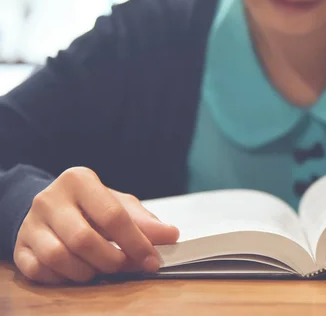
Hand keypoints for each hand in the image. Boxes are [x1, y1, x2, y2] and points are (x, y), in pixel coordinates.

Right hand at [13, 167, 178, 284]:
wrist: (50, 207)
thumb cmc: (91, 206)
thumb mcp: (120, 205)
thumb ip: (145, 221)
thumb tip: (171, 236)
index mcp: (80, 181)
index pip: (112, 215)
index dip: (135, 242)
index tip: (151, 260)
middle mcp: (50, 199)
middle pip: (83, 239)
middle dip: (111, 260)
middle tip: (125, 266)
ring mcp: (31, 223)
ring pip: (58, 257)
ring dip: (87, 271)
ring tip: (100, 268)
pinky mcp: (20, 246)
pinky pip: (39, 270)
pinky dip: (63, 278)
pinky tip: (76, 271)